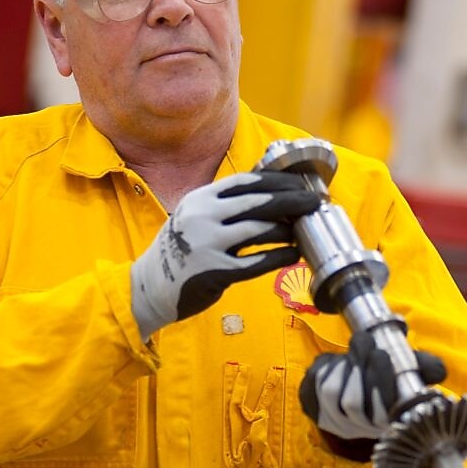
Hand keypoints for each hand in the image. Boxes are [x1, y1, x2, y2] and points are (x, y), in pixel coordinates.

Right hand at [130, 171, 319, 339]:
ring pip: (260, 229)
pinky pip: (256, 262)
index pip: (247, 181)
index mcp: (200, 198)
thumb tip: (269, 190)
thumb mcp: (194, 216)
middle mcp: (203, 216)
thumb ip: (224, 205)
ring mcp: (208, 244)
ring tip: (303, 230)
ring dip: (287, 229)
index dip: (279, 181)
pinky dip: (279, 257)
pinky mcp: (215, 272)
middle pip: (259, 201)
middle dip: (293, 200)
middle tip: (317, 202)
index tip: (301, 183)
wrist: (149, 286)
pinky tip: (294, 255)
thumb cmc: (179, 250)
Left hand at [299, 330, 446, 440]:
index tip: (384, 354)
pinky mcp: (314, 408)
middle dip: (359, 368)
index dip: (381, 384)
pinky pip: (314, 386)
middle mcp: (358, 429)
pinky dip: (326, 367)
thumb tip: (439, 372)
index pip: (381, 415)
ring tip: (355, 351)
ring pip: (332, 394)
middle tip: (369, 343)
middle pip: (353, 404)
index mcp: (385, 423)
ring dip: (343, 366)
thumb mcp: (407, 370)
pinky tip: (338, 362)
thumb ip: (425, 367)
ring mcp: (333, 422)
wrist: (349, 378)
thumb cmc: (384, 374)